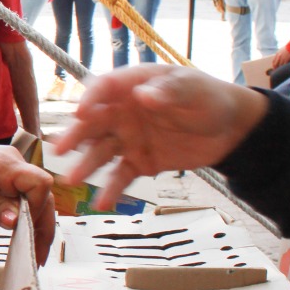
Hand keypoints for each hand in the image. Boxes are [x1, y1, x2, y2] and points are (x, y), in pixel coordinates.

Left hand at [0, 142, 55, 255]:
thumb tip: (17, 222)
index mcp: (4, 164)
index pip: (39, 183)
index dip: (37, 208)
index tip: (22, 228)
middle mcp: (14, 163)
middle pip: (43, 194)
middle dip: (43, 226)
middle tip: (37, 258)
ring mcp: (12, 169)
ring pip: (37, 198)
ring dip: (37, 224)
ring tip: (34, 254)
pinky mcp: (8, 177)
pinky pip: (25, 196)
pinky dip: (27, 216)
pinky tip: (24, 235)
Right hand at [49, 67, 269, 206]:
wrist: (229, 129)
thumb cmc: (207, 98)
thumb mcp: (192, 88)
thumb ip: (167, 91)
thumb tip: (141, 96)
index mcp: (132, 85)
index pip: (104, 88)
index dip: (90, 99)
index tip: (81, 114)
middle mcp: (123, 112)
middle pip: (93, 123)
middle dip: (75, 136)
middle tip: (60, 150)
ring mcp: (129, 138)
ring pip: (101, 152)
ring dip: (85, 165)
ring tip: (71, 180)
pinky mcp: (139, 162)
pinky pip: (121, 176)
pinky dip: (111, 190)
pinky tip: (100, 203)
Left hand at [265, 49, 289, 73]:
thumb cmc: (288, 47)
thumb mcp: (281, 49)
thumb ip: (280, 53)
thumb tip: (279, 56)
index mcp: (277, 54)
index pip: (273, 61)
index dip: (273, 65)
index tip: (274, 67)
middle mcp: (279, 57)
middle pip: (276, 64)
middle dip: (276, 68)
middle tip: (276, 71)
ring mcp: (282, 58)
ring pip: (280, 65)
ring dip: (280, 68)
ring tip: (280, 72)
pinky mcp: (286, 59)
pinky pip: (284, 65)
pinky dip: (284, 67)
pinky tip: (284, 69)